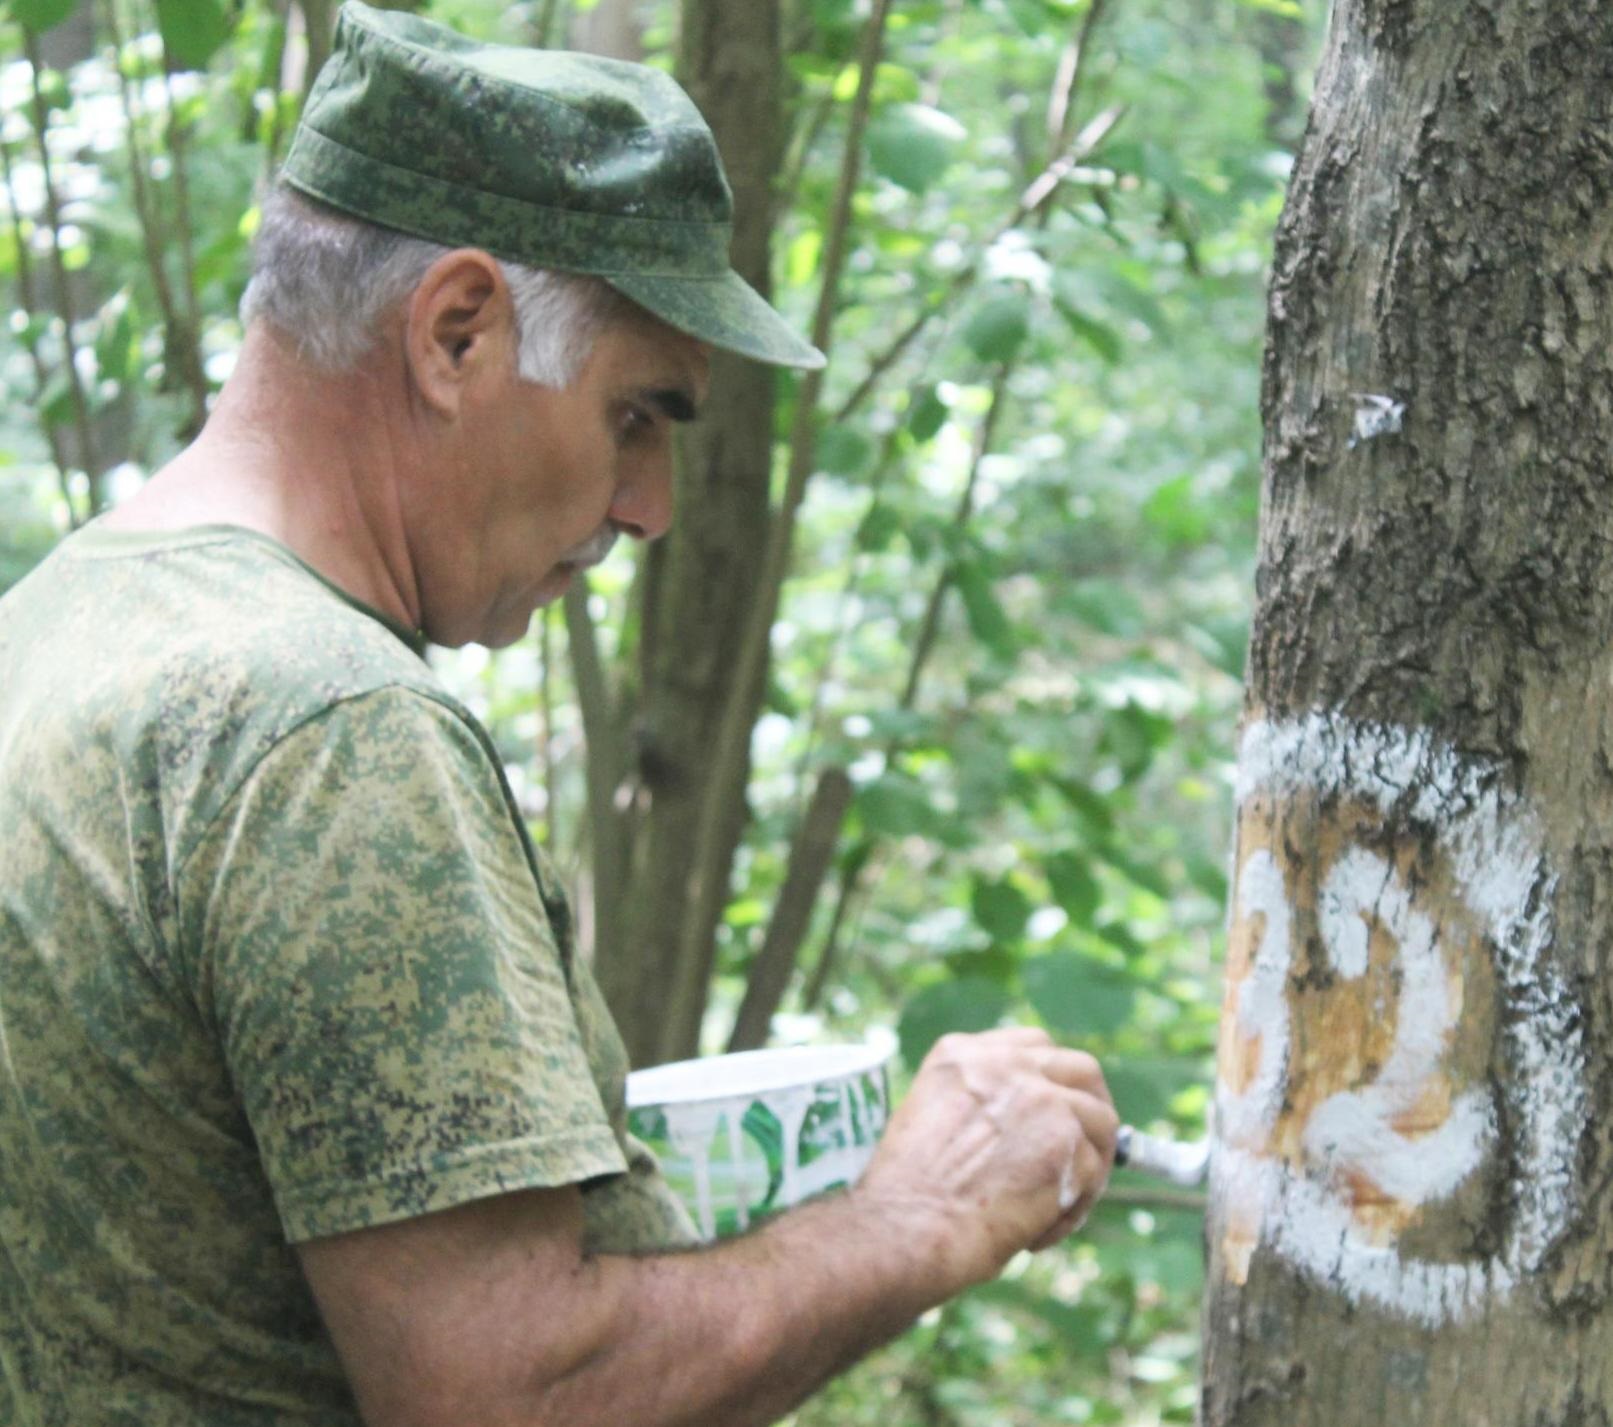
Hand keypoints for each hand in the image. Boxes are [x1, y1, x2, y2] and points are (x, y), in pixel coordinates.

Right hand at [853, 1026, 1116, 1298]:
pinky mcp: (1066, 1142)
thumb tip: (1035, 1128)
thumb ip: (982, 1107)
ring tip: (1057, 1208)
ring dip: (1090, 1167)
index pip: (1035, 1046)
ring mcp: (1040, 1098)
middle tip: (1088, 1152)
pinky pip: (1092, 1176)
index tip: (1060, 1113)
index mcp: (963, 1054)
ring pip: (1101, 1121)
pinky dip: (1071, 1211)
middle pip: (1081, 1069)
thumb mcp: (932, 1121)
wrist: (904, 1230)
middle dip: (1092, 1109)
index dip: (1055, 1082)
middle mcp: (1005, 1064)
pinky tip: (1034, 1236)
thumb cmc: (906, 1198)